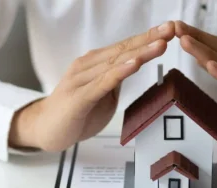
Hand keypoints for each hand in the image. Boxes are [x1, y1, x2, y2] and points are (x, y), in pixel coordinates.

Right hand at [9, 21, 174, 151]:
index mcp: (96, 64)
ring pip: (115, 63)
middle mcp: (89, 66)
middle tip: (171, 28)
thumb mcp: (103, 94)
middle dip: (149, 38)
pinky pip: (103, 82)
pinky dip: (120, 72)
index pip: (126, 48)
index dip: (148, 38)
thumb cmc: (77, 111)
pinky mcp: (78, 97)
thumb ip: (116, 80)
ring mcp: (82, 80)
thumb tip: (133, 67)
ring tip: (161, 44)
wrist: (46, 129)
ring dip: (140, 52)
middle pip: (123, 49)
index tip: (169, 29)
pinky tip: (135, 64)